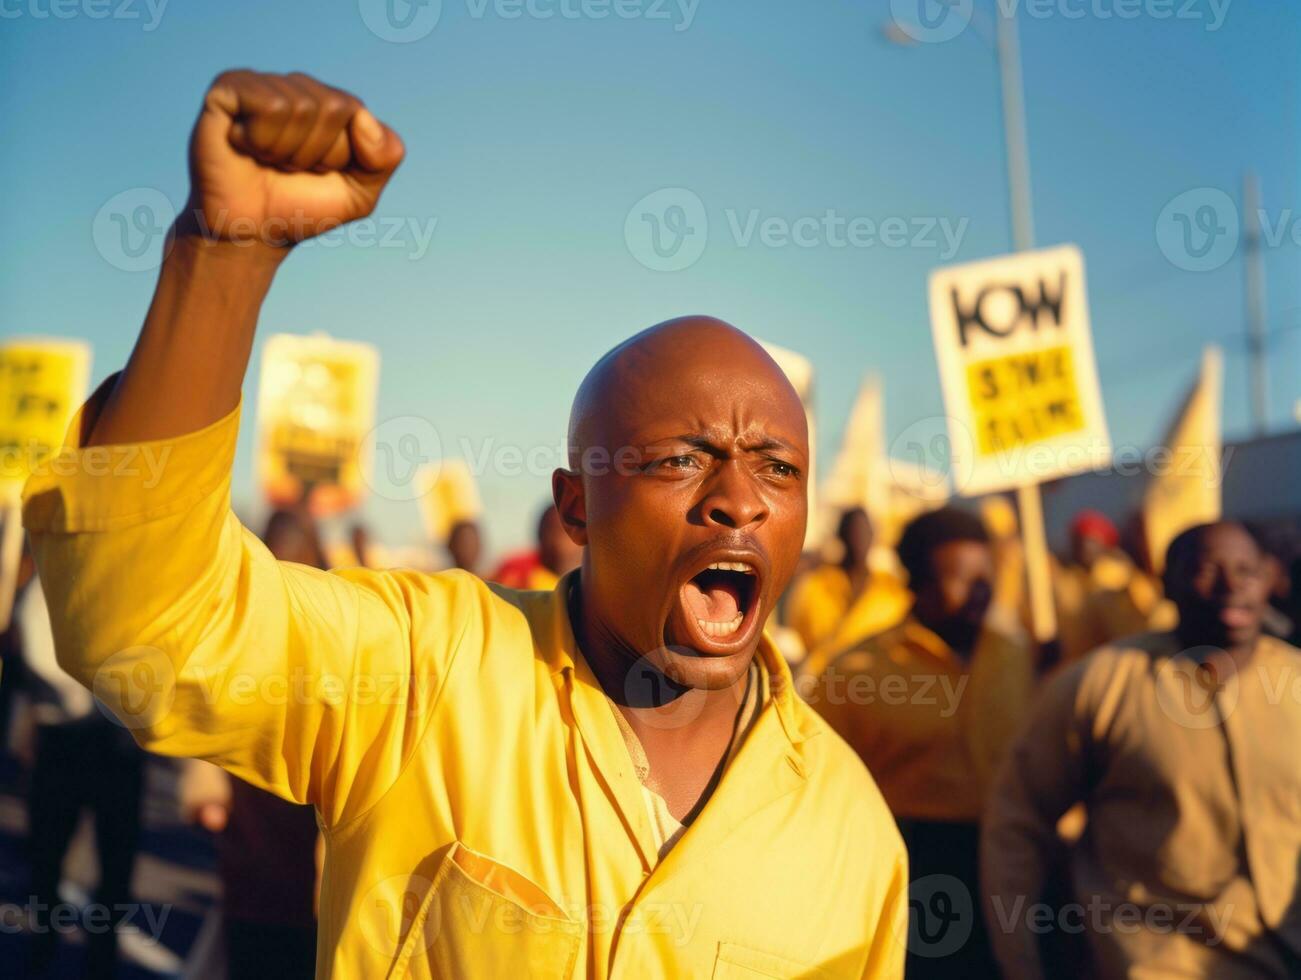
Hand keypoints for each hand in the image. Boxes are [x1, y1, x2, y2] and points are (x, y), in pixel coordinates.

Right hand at [184, 69, 404, 246]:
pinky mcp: (228, 87)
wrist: (251, 232)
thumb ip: (386, 156)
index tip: (319, 171)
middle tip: (289, 168)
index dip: (341, 154)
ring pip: (300, 107)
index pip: (356, 112)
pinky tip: (244, 145)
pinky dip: (261, 139)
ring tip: (268, 160)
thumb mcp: (361, 194)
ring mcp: (262, 84)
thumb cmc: (302, 209)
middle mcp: (297, 87)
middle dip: (315, 153)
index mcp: (331, 104)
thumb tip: (363, 117)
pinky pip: (268, 105)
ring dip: (286, 151)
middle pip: (332, 107)